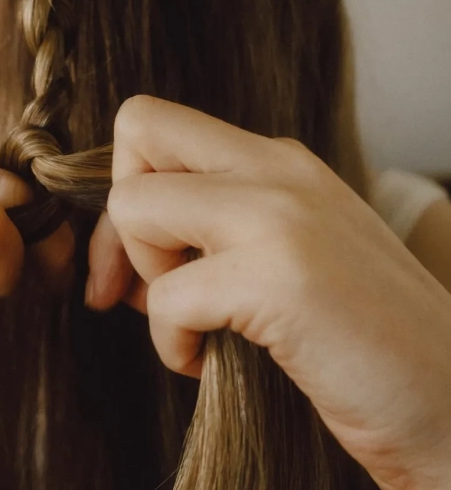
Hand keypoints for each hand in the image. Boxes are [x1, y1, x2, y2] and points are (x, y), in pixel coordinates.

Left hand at [87, 94, 450, 489]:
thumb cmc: (370, 349)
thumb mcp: (293, 260)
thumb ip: (218, 235)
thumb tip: (120, 255)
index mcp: (283, 163)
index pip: (160, 125)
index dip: (130, 188)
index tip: (145, 264)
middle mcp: (281, 170)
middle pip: (139, 124)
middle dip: (121, 212)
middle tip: (149, 284)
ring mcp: (282, 217)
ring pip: (134, 203)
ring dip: (146, 279)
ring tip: (196, 325)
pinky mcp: (281, 279)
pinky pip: (165, 297)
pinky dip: (170, 343)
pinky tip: (209, 365)